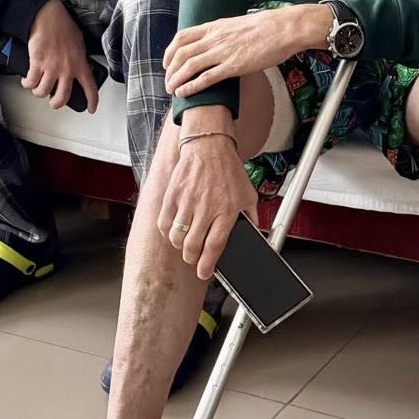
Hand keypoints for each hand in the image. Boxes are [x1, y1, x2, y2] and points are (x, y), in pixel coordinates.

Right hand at [24, 0, 99, 111]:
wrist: (48, 16)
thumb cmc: (63, 26)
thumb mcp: (79, 43)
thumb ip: (79, 58)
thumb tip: (77, 66)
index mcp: (80, 63)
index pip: (90, 86)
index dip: (92, 101)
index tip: (91, 109)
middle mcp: (67, 69)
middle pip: (62, 97)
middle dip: (56, 103)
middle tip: (53, 101)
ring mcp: (51, 67)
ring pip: (43, 92)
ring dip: (39, 92)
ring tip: (38, 87)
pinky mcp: (37, 64)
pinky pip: (31, 82)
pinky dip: (27, 83)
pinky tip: (27, 81)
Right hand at [158, 132, 256, 279]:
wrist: (209, 146)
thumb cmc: (229, 170)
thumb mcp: (248, 194)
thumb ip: (251, 217)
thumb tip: (254, 235)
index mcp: (226, 210)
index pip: (215, 245)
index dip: (207, 264)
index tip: (204, 272)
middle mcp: (206, 208)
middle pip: (192, 245)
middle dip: (192, 258)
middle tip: (194, 258)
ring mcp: (187, 202)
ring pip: (177, 237)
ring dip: (180, 246)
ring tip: (185, 243)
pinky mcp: (173, 195)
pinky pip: (164, 223)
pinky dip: (167, 231)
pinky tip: (174, 230)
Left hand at [164, 4, 329, 98]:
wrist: (285, 28)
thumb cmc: (268, 27)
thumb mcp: (239, 24)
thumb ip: (225, 34)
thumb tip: (220, 43)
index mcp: (215, 26)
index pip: (182, 37)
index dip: (170, 51)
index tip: (167, 62)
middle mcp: (215, 38)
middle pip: (181, 53)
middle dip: (170, 69)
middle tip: (167, 80)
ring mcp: (223, 52)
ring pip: (189, 66)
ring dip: (176, 79)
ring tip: (171, 90)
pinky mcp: (234, 66)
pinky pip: (206, 78)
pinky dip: (191, 87)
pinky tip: (184, 93)